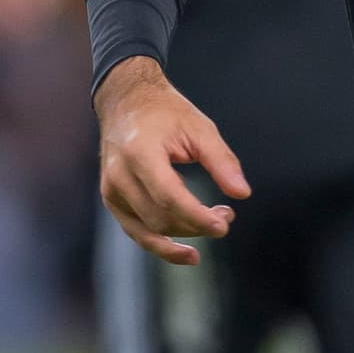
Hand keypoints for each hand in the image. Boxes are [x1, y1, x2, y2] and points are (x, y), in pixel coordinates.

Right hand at [94, 57, 250, 264]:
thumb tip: (242, 194)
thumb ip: (222, 161)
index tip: (224, 225)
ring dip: (184, 236)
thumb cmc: (166, 112)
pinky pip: (136, 231)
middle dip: (197, 225)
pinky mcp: (112, 199)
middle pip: (160, 218)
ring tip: (215, 224)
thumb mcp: (199, 128)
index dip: (197, 217)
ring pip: (148, 231)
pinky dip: (161, 244)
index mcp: (139, 153)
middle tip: (228, 216)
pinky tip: (186, 251)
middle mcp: (119, 175)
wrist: (126, 101)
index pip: (169, 197)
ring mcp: (111, 190)